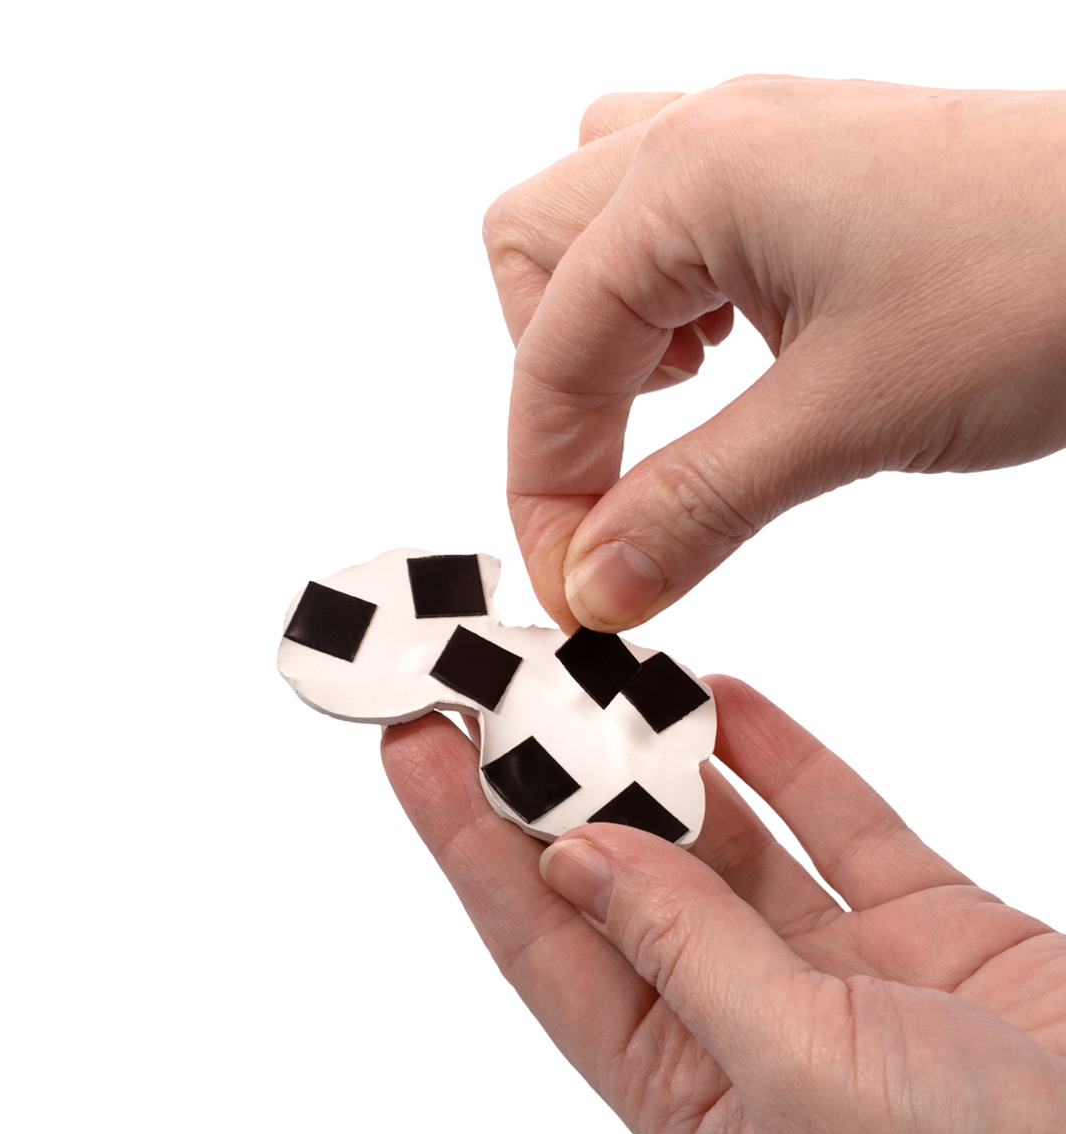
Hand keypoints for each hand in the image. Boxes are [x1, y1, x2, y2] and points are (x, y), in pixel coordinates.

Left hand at [381, 676, 1065, 1133]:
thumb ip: (689, 952)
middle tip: (495, 677)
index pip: (541, 937)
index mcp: (688, 1088)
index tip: (410, 743)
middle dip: (554, 776)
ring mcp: (835, 970)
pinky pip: (834, 822)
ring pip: (721, 838)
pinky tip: (723, 696)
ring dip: (659, 755)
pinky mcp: (923, 924)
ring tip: (591, 667)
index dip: (466, 837)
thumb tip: (576, 854)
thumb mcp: (807, 1077)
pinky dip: (781, 758)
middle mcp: (744, 1023)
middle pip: (621, 872)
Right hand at [484, 78, 1065, 629]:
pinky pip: (664, 222)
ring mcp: (749, 142)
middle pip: (531, 263)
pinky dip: (660, 303)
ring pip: (587, 227)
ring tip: (675, 403)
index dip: (545, 490)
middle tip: (614, 485)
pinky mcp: (794, 172)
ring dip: (597, 333)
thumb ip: (696, 506)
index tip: (575, 585)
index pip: (551, 356)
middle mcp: (700, 137)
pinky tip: (725, 351)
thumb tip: (595, 584)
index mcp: (691, 178)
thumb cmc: (1048, 281)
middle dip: (554, 394)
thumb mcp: (847, 418)